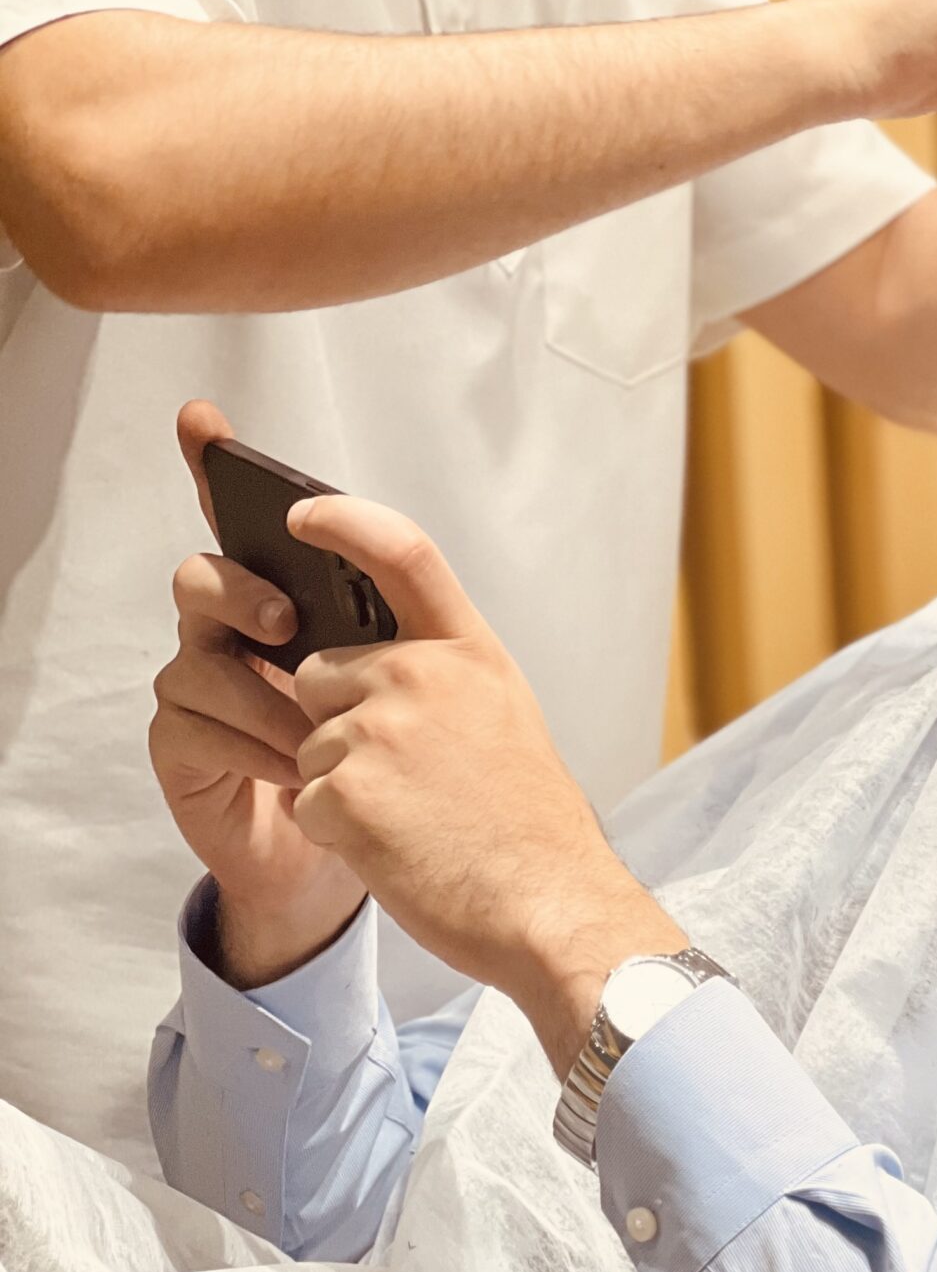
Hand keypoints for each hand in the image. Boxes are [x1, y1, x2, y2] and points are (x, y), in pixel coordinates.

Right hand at [150, 401, 365, 985]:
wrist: (380, 850)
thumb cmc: (396, 751)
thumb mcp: (417, 674)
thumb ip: (395, 611)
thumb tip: (382, 559)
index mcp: (286, 594)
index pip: (241, 519)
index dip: (215, 465)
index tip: (203, 421)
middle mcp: (231, 629)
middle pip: (204, 577)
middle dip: (242, 591)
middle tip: (287, 624)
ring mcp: (199, 686)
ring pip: (201, 659)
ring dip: (269, 696)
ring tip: (320, 734)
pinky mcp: (183, 746)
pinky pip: (196, 725)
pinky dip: (256, 746)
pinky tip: (299, 769)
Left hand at [282, 494, 680, 1073]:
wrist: (550, 903)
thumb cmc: (530, 824)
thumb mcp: (504, 714)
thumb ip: (442, 674)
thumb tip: (368, 664)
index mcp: (468, 650)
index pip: (401, 551)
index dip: (343, 520)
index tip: (302, 514)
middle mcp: (421, 675)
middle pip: (320, 672)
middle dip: (337, 720)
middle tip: (407, 777)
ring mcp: (380, 731)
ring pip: (308, 741)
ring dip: (340, 783)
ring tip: (410, 818)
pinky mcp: (345, 792)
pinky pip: (305, 799)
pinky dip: (337, 831)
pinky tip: (395, 847)